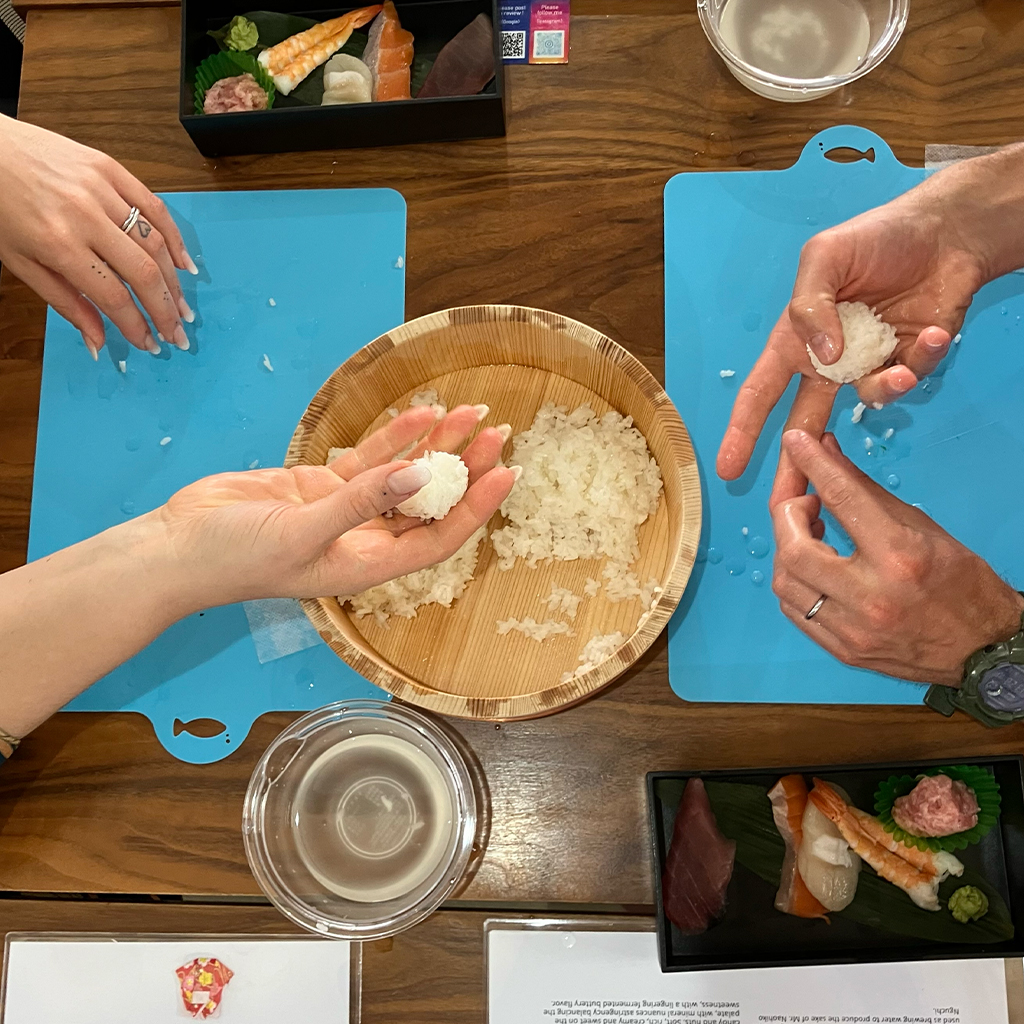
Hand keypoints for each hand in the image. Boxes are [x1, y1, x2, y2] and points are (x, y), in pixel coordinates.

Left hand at [0, 114, 196, 357]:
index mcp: (57, 244)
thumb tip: (98, 343)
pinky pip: (155, 207)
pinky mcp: (110, 168)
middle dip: (165, 310)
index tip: (149, 344)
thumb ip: (65, 303)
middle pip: (144, 273)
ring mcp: (100, 189)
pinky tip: (184, 264)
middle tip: (178, 335)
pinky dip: (175, 239)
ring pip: (155, 243)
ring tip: (182, 308)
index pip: (113, 296)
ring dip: (175, 282)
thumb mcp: (21, 263)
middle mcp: (84, 216)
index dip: (137, 326)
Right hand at [156, 404, 515, 605]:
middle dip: (467, 471)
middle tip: (498, 436)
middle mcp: (366, 540)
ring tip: (470, 413)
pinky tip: (421, 414)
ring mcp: (346, 509)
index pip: (440, 538)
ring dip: (437, 447)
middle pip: (432, 504)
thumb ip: (361, 502)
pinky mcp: (322, 485)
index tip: (507, 474)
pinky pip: (370, 459)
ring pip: (406, 475)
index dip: (477, 509)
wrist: (180, 545)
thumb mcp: (303, 531)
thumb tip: (420, 474)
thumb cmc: (237, 557)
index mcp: (368, 566)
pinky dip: (395, 437)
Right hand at [717, 193, 985, 504]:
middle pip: (804, 424)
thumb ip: (809, 306)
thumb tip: (823, 356)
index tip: (728, 468)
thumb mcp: (824, 257)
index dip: (742, 431)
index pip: (760, 392)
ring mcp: (869, 365)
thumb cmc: (876, 237)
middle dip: (798, 466)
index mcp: (796, 341)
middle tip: (795, 502)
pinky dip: (923, 358)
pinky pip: (910, 379)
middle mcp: (829, 361)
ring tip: (902, 368)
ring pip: (868, 401)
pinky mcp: (910, 363)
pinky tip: (934, 331)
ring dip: (884, 388)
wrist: (947, 230)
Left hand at [770, 430, 1023, 685]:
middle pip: (795, 549)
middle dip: (787, 515)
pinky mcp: (843, 651)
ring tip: (807, 534)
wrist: (982, 649)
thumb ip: (864, 489)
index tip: (795, 442)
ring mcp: (853, 629)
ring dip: (785, 548)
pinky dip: (792, 580)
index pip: (842, 498)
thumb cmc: (959, 580)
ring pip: (785, 582)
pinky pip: (794, 610)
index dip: (812, 465)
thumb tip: (825, 449)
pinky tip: (808, 565)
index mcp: (900, 555)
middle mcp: (871, 595)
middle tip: (804, 502)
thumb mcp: (920, 525)